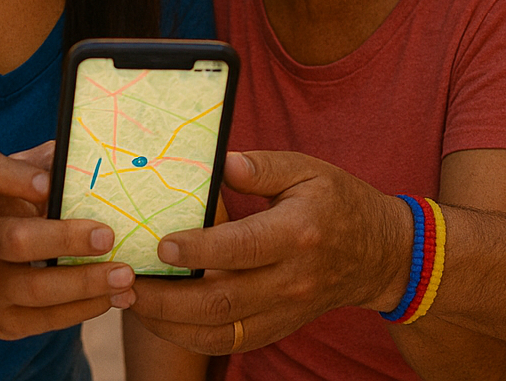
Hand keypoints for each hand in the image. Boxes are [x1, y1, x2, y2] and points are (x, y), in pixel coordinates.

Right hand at [0, 141, 136, 340]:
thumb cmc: (16, 215)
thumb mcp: (20, 185)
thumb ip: (42, 164)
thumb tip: (74, 142)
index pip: (2, 191)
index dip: (26, 182)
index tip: (62, 191)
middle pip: (18, 243)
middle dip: (66, 239)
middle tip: (109, 236)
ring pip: (38, 290)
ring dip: (86, 284)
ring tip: (126, 276)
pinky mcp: (5, 323)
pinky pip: (47, 321)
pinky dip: (84, 310)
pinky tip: (114, 299)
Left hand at [129, 151, 410, 354]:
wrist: (380, 255)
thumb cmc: (338, 203)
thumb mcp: (308, 170)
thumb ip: (263, 166)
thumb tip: (221, 162)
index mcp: (298, 233)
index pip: (242, 248)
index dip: (198, 250)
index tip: (159, 243)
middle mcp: (291, 279)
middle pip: (222, 302)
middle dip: (166, 298)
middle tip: (126, 282)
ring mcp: (284, 309)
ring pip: (219, 331)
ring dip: (169, 323)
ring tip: (131, 301)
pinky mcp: (277, 327)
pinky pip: (228, 343)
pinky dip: (188, 337)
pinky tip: (160, 319)